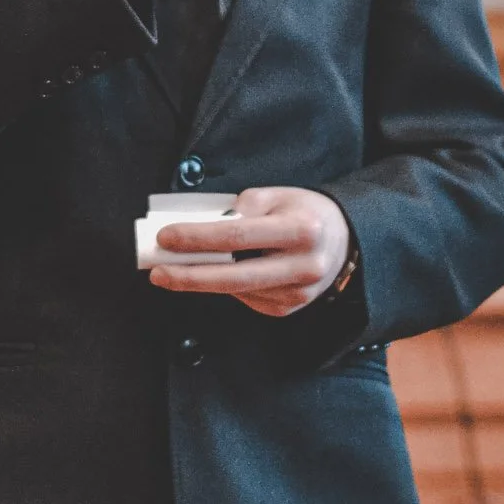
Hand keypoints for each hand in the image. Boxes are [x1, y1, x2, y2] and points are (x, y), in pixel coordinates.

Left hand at [149, 187, 353, 317]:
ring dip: (202, 282)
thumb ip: (241, 209)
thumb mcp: (277, 196)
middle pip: (234, 276)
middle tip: (157, 273)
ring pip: (237, 291)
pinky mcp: (291, 308)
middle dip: (189, 276)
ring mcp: (299, 293)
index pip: (237, 235)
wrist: (346, 240)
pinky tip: (219, 274)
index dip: (197, 238)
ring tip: (174, 272)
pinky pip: (248, 299)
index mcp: (301, 230)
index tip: (165, 237)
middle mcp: (303, 266)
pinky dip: (228, 287)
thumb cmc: (303, 212)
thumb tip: (199, 227)